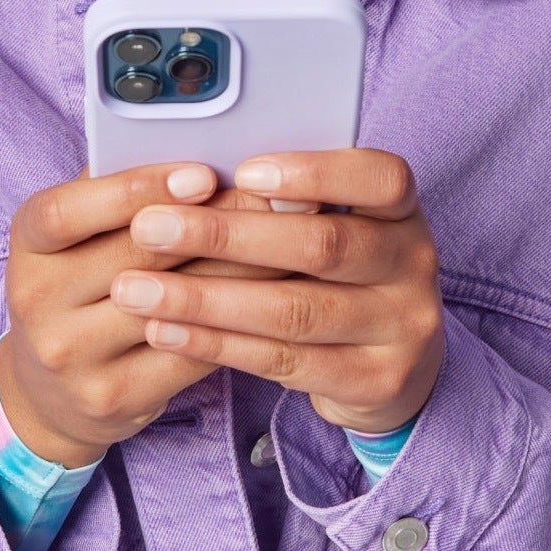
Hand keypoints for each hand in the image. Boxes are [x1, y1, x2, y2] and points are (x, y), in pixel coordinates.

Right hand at [0, 161, 294, 467]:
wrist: (49, 393)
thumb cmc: (81, 290)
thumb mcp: (79, 239)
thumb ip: (122, 194)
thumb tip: (202, 143)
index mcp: (27, 245)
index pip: (68, 211)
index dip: (135, 188)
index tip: (202, 175)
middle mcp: (36, 300)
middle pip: (134, 255)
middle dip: (216, 223)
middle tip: (280, 198)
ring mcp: (69, 354)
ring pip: (171, 305)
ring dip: (240, 272)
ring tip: (291, 243)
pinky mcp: (109, 397)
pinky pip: (187, 353)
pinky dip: (236, 324)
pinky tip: (274, 299)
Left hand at [107, 148, 444, 433]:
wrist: (394, 368)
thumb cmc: (339, 278)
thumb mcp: (334, 228)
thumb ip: (285, 203)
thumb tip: (191, 173)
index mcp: (404, 211)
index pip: (381, 178)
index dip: (315, 173)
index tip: (244, 171)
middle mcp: (414, 264)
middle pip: (322, 245)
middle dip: (226, 235)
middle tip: (148, 227)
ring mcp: (402, 327)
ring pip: (294, 310)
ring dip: (204, 299)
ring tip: (136, 289)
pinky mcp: (375, 380)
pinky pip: (283, 361)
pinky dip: (216, 344)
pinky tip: (165, 330)